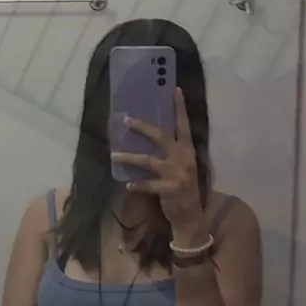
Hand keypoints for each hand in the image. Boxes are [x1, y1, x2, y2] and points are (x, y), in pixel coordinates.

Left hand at [111, 88, 205, 236]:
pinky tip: (127, 184)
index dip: (180, 108)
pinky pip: (148, 185)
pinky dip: (137, 185)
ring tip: (113, 155)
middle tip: (126, 120)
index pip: (183, 125)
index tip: (175, 90)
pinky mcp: (169, 189)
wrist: (191, 216)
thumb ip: (171, 152)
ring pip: (148, 161)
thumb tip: (150, 135)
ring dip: (129, 158)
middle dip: (143, 128)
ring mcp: (177, 174)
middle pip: (161, 137)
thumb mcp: (182, 166)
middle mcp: (183, 158)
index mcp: (187, 151)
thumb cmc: (183, 188)